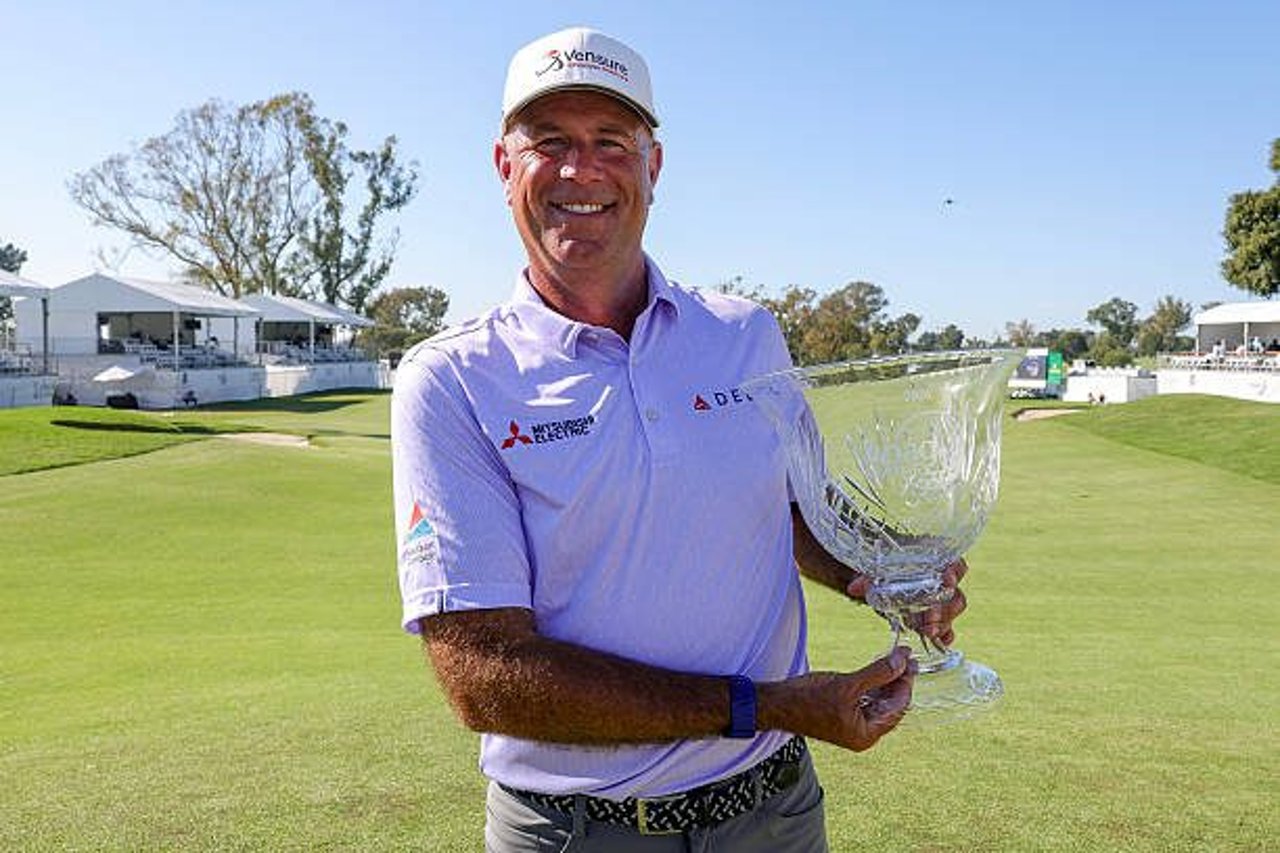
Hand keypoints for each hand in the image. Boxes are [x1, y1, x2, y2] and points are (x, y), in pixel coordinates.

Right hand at [763, 647, 915, 751]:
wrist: (776, 704)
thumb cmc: (807, 700)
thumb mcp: (847, 684)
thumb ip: (878, 673)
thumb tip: (902, 661)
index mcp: (866, 734)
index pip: (897, 708)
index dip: (905, 683)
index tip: (909, 660)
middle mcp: (863, 732)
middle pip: (890, 704)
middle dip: (897, 680)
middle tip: (905, 656)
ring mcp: (853, 723)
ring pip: (878, 699)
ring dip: (886, 679)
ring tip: (894, 657)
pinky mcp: (844, 712)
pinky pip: (865, 698)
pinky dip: (872, 683)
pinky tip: (878, 666)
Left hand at [845, 559, 968, 647]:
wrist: (883, 579)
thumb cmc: (886, 568)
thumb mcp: (877, 571)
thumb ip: (869, 578)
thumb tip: (854, 588)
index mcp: (937, 562)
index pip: (955, 566)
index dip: (954, 573)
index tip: (946, 580)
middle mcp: (944, 582)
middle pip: (955, 595)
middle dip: (945, 609)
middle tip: (931, 620)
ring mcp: (942, 601)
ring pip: (953, 611)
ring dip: (943, 623)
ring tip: (928, 632)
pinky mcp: (938, 617)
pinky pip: (948, 627)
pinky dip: (945, 635)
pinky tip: (939, 641)